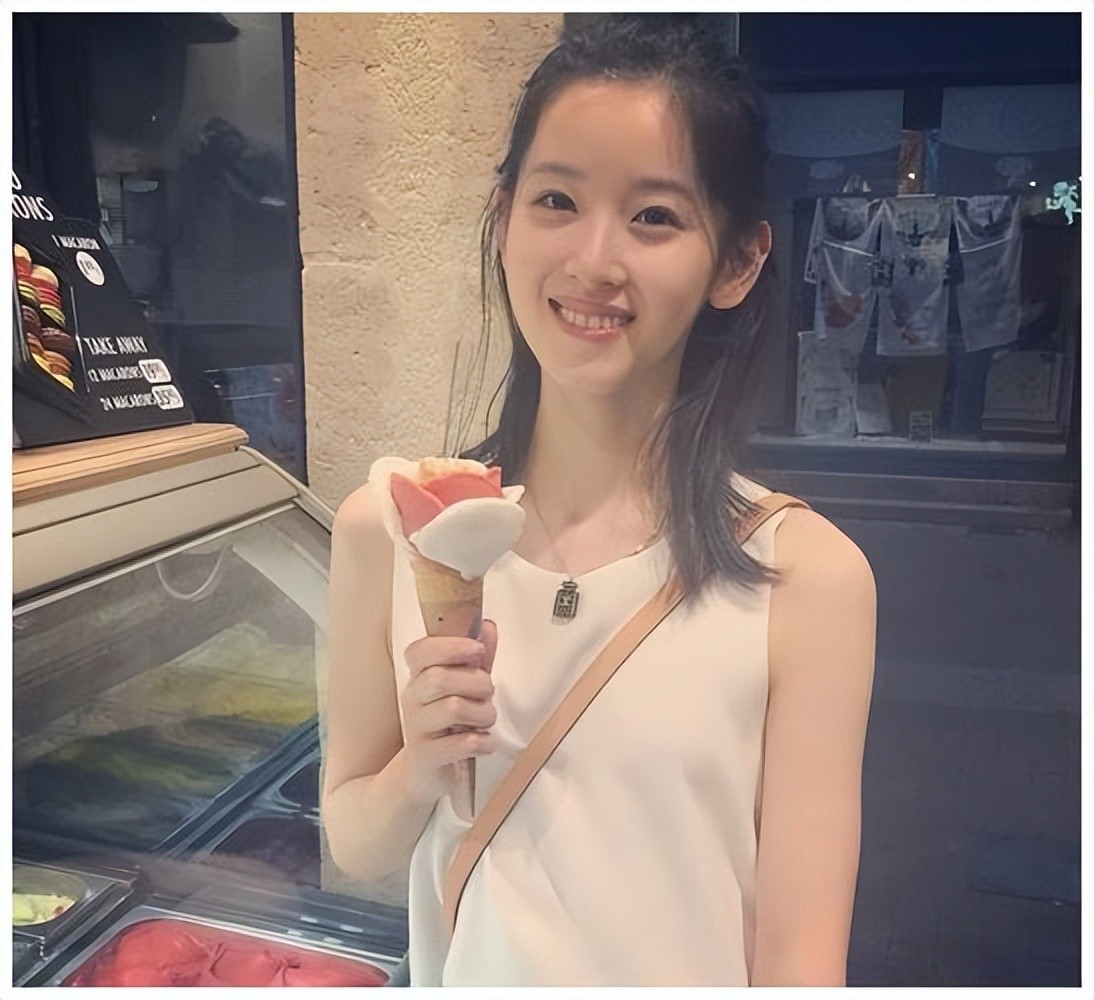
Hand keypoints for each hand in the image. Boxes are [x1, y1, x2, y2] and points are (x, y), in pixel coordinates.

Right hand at [399, 619, 498, 804]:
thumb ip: (477, 659)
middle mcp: (413, 699)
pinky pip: (458, 743)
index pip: (420, 651)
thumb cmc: (447, 726)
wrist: (425, 773)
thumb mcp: (464, 688)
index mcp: (419, 677)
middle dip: (476, 682)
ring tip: (487, 720)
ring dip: (482, 713)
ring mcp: (416, 728)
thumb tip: (487, 626)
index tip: (476, 649)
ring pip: (452, 708)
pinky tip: (485, 742)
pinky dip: (481, 742)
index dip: (449, 646)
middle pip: (440, 678)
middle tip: (488, 693)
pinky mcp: (425, 757)